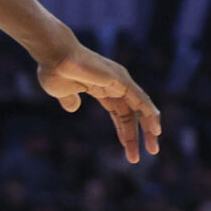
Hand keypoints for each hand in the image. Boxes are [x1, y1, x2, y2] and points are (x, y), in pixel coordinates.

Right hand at [37, 37, 160, 164]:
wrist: (54, 56)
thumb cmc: (54, 71)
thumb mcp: (61, 92)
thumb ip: (69, 100)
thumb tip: (73, 108)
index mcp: (102, 87)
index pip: (119, 113)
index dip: (125, 131)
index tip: (127, 149)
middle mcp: (115, 83)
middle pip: (132, 113)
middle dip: (138, 134)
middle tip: (146, 154)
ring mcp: (120, 81)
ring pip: (140, 108)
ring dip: (149, 128)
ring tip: (153, 148)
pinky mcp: (121, 80)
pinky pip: (140, 100)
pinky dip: (149, 114)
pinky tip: (156, 129)